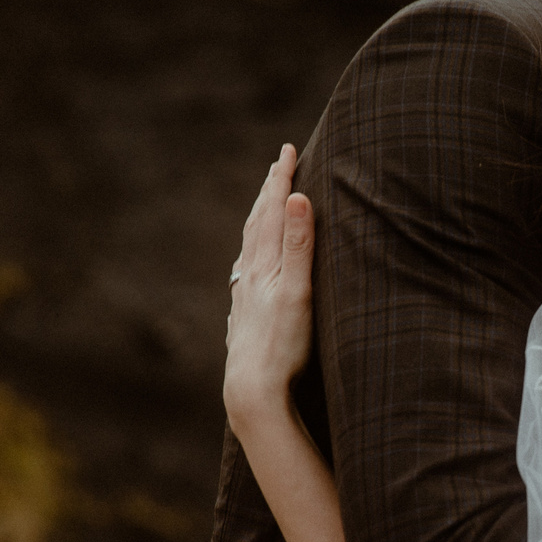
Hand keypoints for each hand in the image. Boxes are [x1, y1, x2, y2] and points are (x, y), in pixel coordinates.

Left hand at [222, 144, 312, 430]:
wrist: (251, 391)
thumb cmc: (280, 345)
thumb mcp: (296, 291)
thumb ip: (298, 244)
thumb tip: (296, 196)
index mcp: (263, 265)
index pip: (271, 212)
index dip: (280, 180)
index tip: (287, 150)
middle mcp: (248, 277)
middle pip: (256, 225)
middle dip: (268, 193)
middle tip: (277, 166)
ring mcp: (244, 298)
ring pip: (249, 250)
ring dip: (258, 223)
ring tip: (263, 208)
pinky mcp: (244, 318)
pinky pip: (246, 274)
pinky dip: (252, 257)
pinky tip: (249, 269)